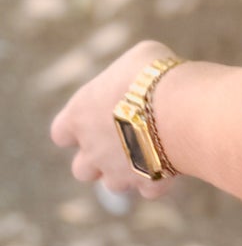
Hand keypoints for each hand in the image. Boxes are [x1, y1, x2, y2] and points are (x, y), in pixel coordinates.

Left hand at [51, 39, 179, 198]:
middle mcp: (91, 149)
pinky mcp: (145, 183)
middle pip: (82, 168)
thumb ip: (127, 76)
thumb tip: (137, 79)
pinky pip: (148, 188)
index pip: (61, 132)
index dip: (76, 127)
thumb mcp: (138, 57)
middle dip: (100, 157)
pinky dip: (158, 178)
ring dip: (127, 170)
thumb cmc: (152, 74)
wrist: (177, 108)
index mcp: (80, 115)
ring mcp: (116, 172)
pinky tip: (173, 157)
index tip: (94, 117)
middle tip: (126, 136)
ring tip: (152, 146)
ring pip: (112, 183)